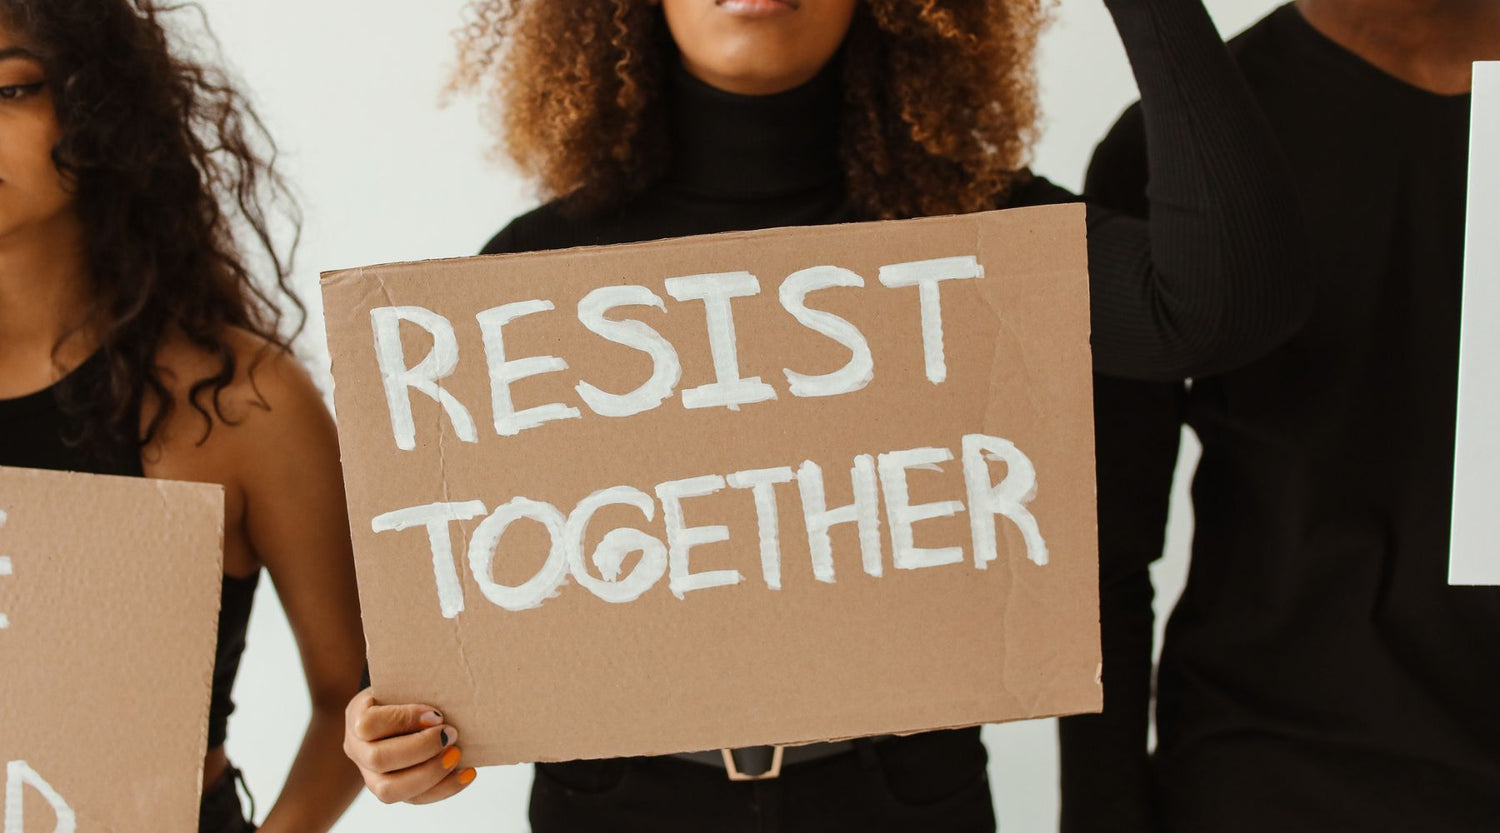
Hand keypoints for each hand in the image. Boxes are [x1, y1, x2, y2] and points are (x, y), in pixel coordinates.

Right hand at [343, 688, 477, 803]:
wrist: (401, 710)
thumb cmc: (407, 693)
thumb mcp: (405, 682)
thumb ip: (416, 687)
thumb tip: (443, 706)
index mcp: (356, 718)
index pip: (369, 724)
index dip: (403, 720)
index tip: (437, 714)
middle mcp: (357, 750)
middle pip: (379, 759)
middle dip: (421, 748)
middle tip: (451, 734)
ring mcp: (371, 776)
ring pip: (390, 790)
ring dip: (430, 772)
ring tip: (456, 754)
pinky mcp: (393, 791)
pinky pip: (415, 799)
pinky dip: (445, 788)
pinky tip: (467, 772)